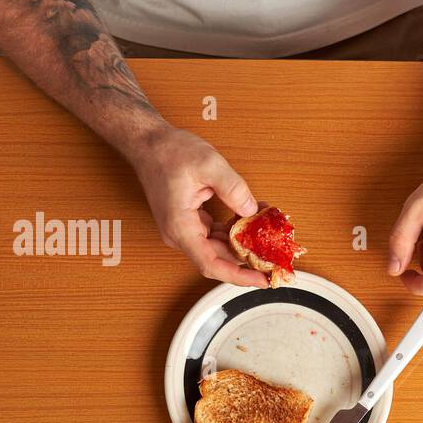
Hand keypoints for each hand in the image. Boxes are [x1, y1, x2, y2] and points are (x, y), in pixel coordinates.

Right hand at [130, 125, 265, 286]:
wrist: (148, 143)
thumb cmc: (169, 152)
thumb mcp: (208, 164)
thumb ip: (233, 188)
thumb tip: (251, 211)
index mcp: (180, 227)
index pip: (211, 265)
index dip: (239, 276)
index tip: (261, 279)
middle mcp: (180, 234)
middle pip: (219, 258)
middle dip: (248, 258)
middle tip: (275, 256)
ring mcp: (184, 229)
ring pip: (219, 247)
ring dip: (243, 242)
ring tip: (267, 232)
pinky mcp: (189, 222)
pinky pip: (215, 234)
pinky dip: (234, 230)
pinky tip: (251, 218)